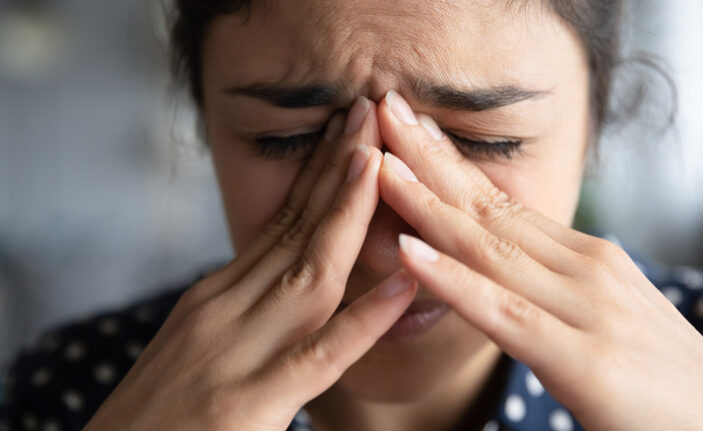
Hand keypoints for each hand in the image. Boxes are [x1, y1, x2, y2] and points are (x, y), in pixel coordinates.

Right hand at [84, 97, 417, 430]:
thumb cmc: (155, 415)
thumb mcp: (195, 341)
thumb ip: (242, 307)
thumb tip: (287, 275)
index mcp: (216, 295)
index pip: (279, 221)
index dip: (319, 173)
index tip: (350, 130)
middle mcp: (225, 309)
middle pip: (295, 228)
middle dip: (338, 169)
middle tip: (371, 111)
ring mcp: (236, 352)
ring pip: (308, 271)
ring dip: (346, 212)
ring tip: (381, 160)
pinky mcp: (248, 403)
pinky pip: (320, 355)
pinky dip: (364, 319)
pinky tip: (402, 285)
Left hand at [375, 90, 702, 430]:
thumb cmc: (662, 382)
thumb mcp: (602, 317)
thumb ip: (552, 290)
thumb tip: (501, 270)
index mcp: (585, 259)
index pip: (503, 202)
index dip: (449, 164)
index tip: (408, 130)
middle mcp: (585, 268)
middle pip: (488, 208)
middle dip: (428, 159)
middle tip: (382, 112)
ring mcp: (587, 308)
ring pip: (488, 247)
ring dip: (425, 202)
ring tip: (378, 163)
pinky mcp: (585, 360)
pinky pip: (504, 312)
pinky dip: (452, 279)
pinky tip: (407, 251)